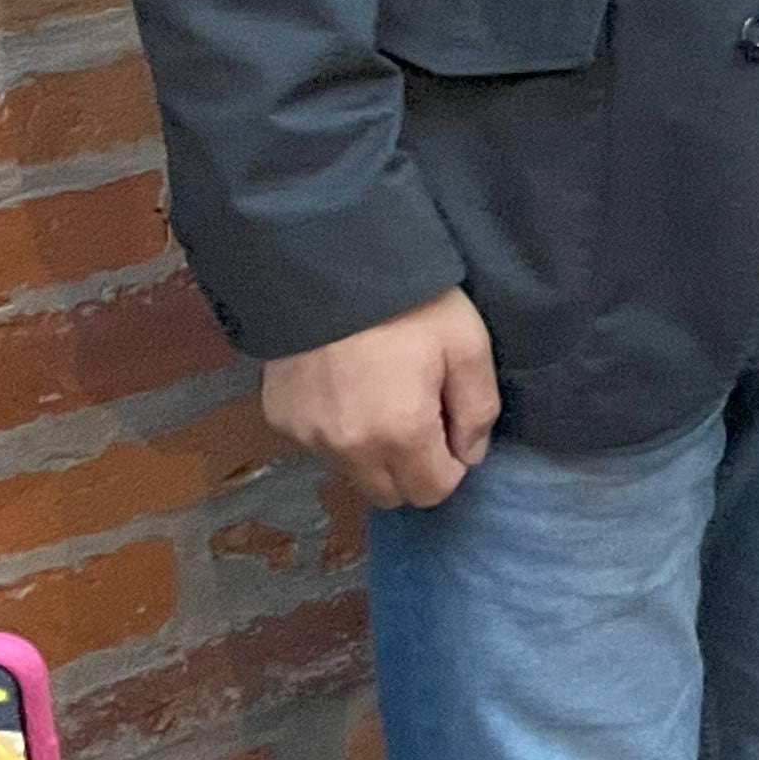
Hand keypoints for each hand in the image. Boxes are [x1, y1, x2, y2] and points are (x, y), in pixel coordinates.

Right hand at [259, 286, 496, 509]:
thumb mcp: (468, 345)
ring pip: (351, 473)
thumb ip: (478, 409)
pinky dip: (337, 432)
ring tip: (382, 397)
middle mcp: (349, 449)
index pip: (432, 492)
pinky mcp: (280, 418)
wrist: (329, 266)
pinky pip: (318, 446)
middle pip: (389, 493)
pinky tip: (346, 387)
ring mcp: (308, 436)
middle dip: (412, 469)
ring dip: (373, 454)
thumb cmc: (410, 304)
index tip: (450, 428)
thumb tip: (471, 455)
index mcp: (401, 434)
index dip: (450, 465)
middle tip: (421, 416)